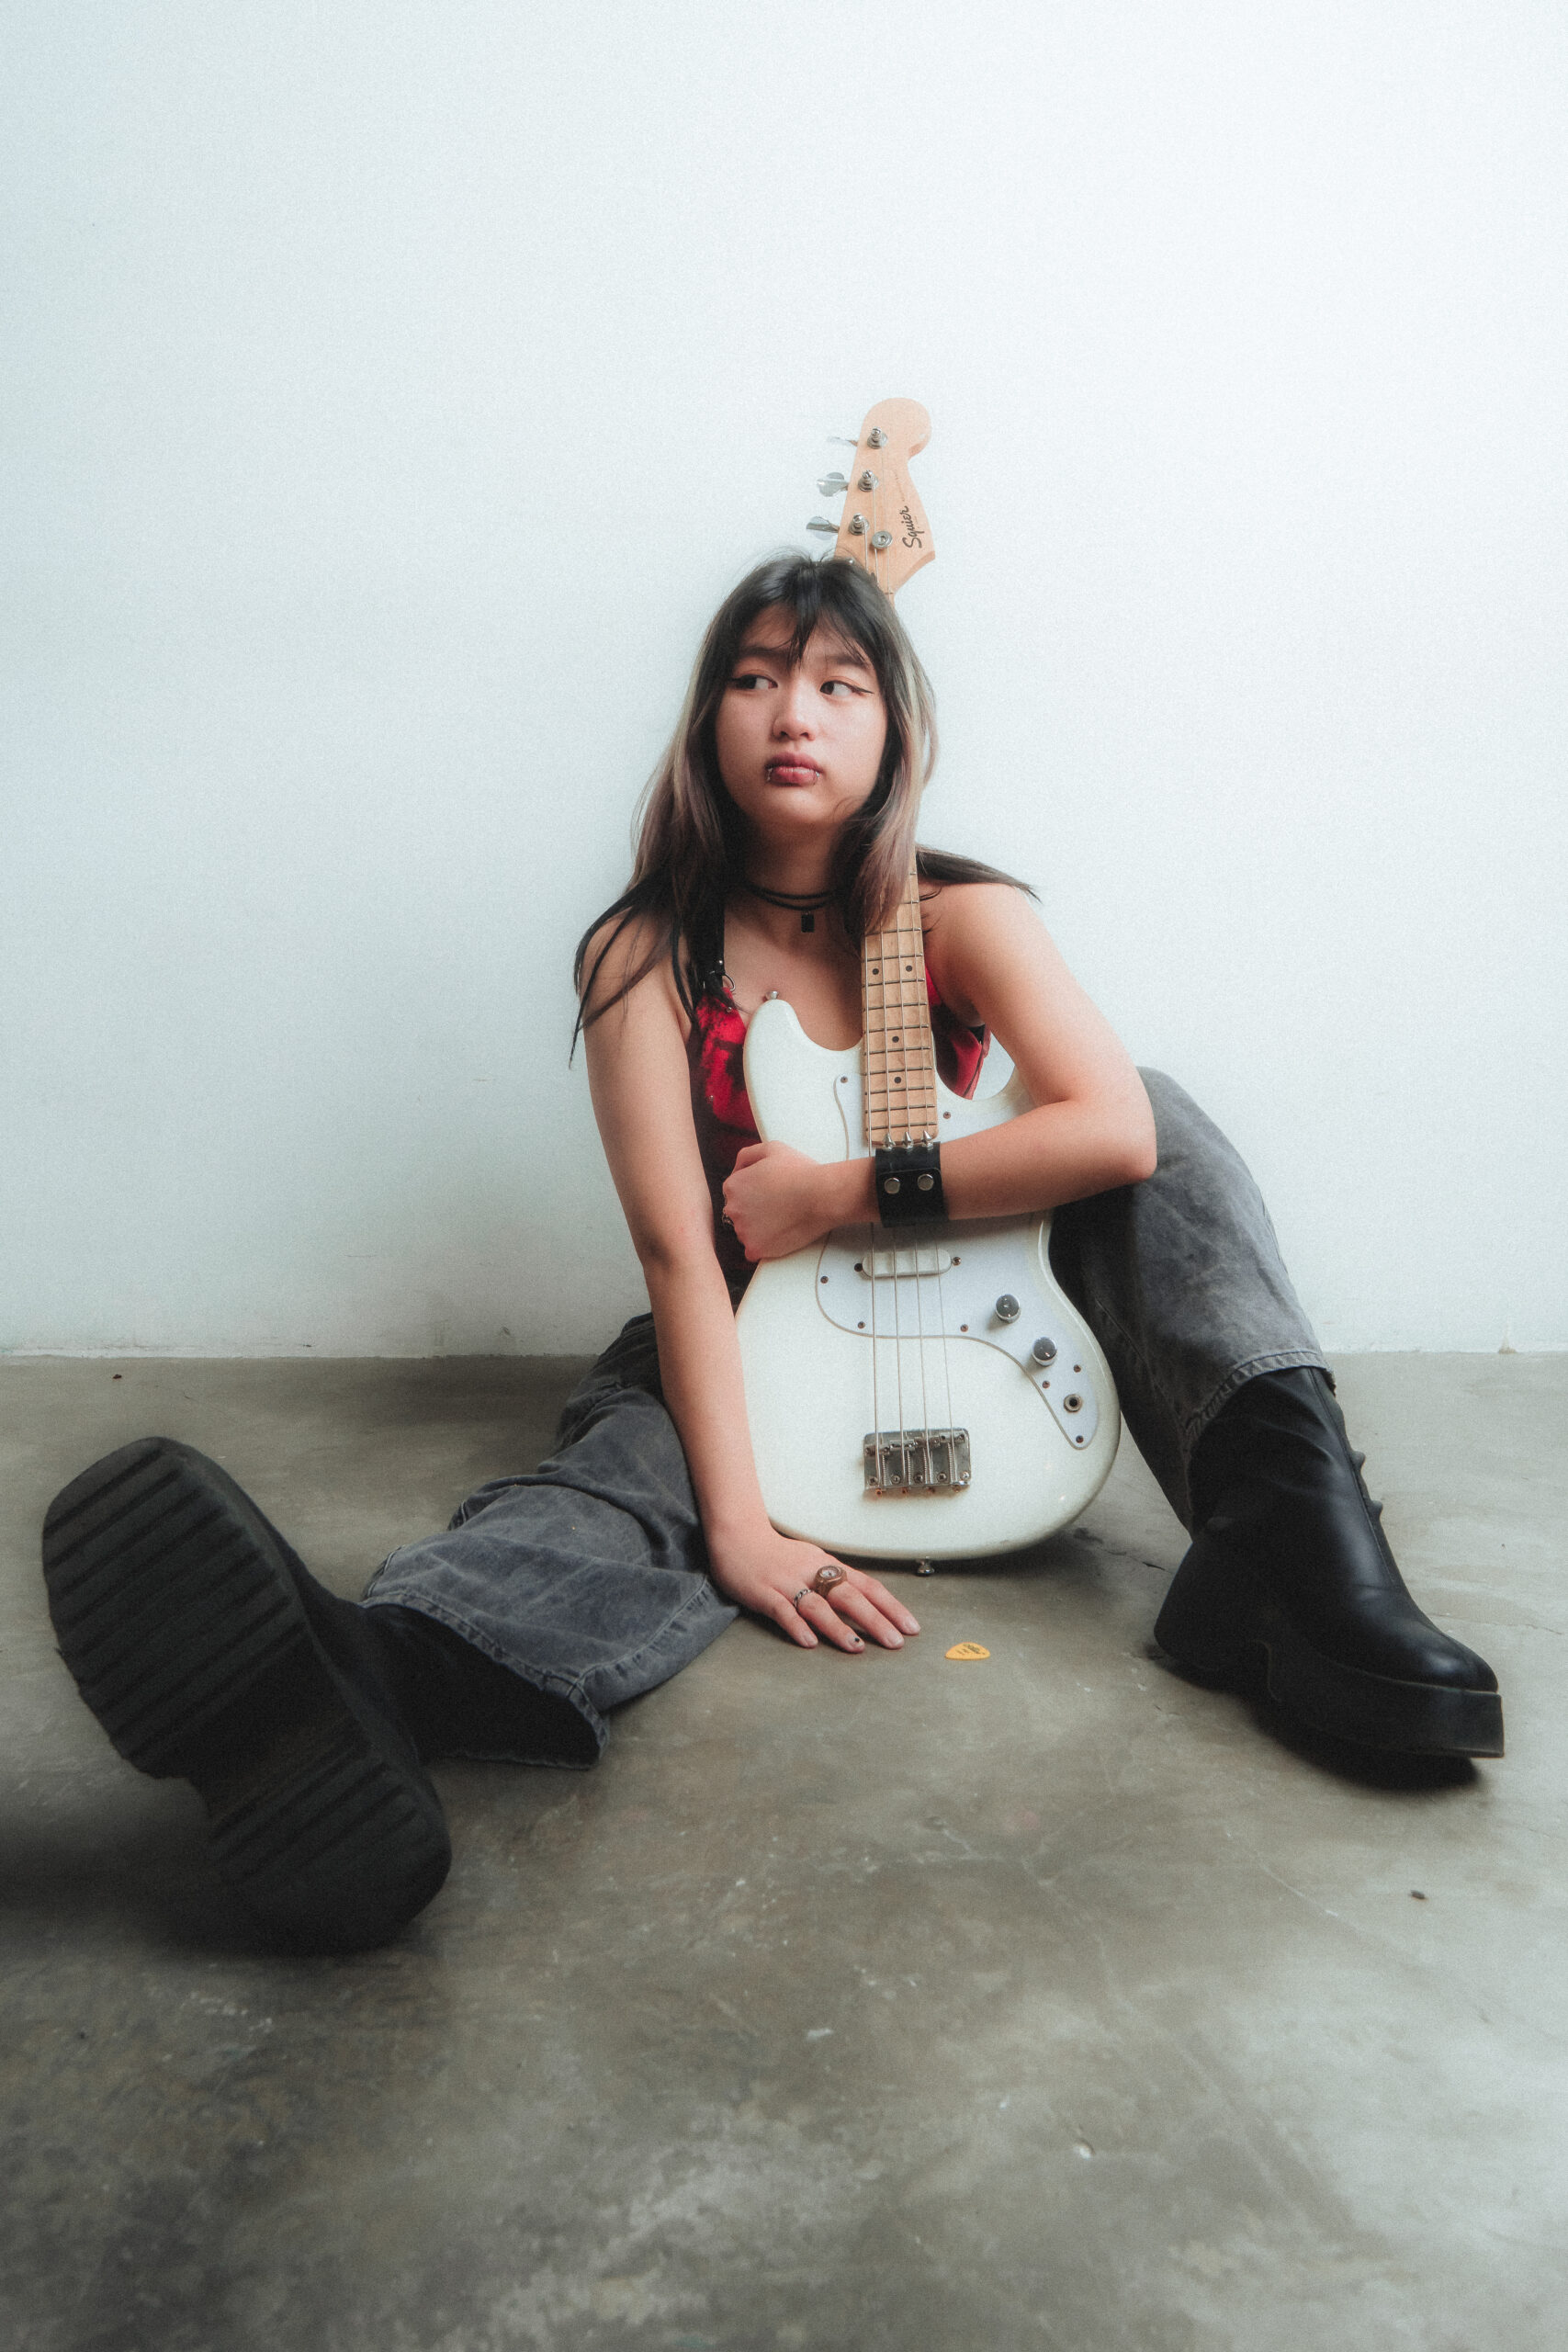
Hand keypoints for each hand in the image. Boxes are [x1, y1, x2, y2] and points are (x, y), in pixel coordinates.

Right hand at [706, 1523, 920, 1653]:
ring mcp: (788, 1583)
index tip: (910, 1626)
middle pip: (849, 1596)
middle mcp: (812, 1572)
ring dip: (838, 1627)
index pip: (867, 1585)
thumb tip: (868, 1602)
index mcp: (828, 1565)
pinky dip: (796, 1626)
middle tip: (895, 1642)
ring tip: (857, 1647)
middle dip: (874, 1620)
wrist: (738, 1537)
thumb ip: (837, 1581)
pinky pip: (782, 1610)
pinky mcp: (764, 1593)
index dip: (890, 1606)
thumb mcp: (813, 1562)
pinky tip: (808, 1641)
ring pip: (818, 1606)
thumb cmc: (778, 1555)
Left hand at [721, 1141, 838, 1262]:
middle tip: (777, 1205)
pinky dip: (764, 1246)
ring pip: (745, 1232)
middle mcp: (732, 1209)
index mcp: (733, 1186)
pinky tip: (779, 1233)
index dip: (754, 1192)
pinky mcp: (755, 1248)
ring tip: (782, 1218)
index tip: (769, 1194)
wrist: (821, 1196)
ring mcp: (743, 1231)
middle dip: (754, 1210)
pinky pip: (753, 1251)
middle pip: (738, 1213)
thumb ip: (747, 1155)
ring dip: (759, 1228)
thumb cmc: (801, 1172)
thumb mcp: (771, 1148)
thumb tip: (737, 1168)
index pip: (735, 1193)